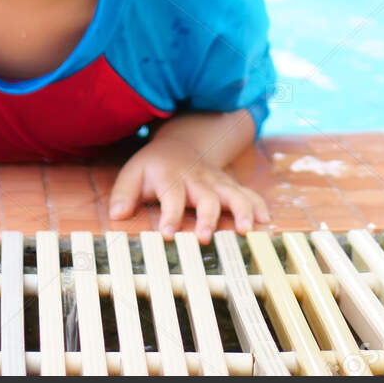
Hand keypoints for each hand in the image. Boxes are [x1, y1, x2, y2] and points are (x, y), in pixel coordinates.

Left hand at [107, 137, 270, 243]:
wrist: (182, 145)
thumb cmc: (155, 167)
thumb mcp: (133, 173)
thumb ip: (123, 193)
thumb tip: (116, 215)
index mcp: (171, 178)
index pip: (171, 196)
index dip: (170, 215)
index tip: (168, 234)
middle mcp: (197, 180)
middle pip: (206, 197)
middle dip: (207, 217)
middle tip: (205, 237)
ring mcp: (217, 182)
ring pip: (233, 194)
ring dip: (241, 211)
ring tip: (246, 230)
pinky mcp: (230, 186)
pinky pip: (248, 193)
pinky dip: (258, 206)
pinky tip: (266, 221)